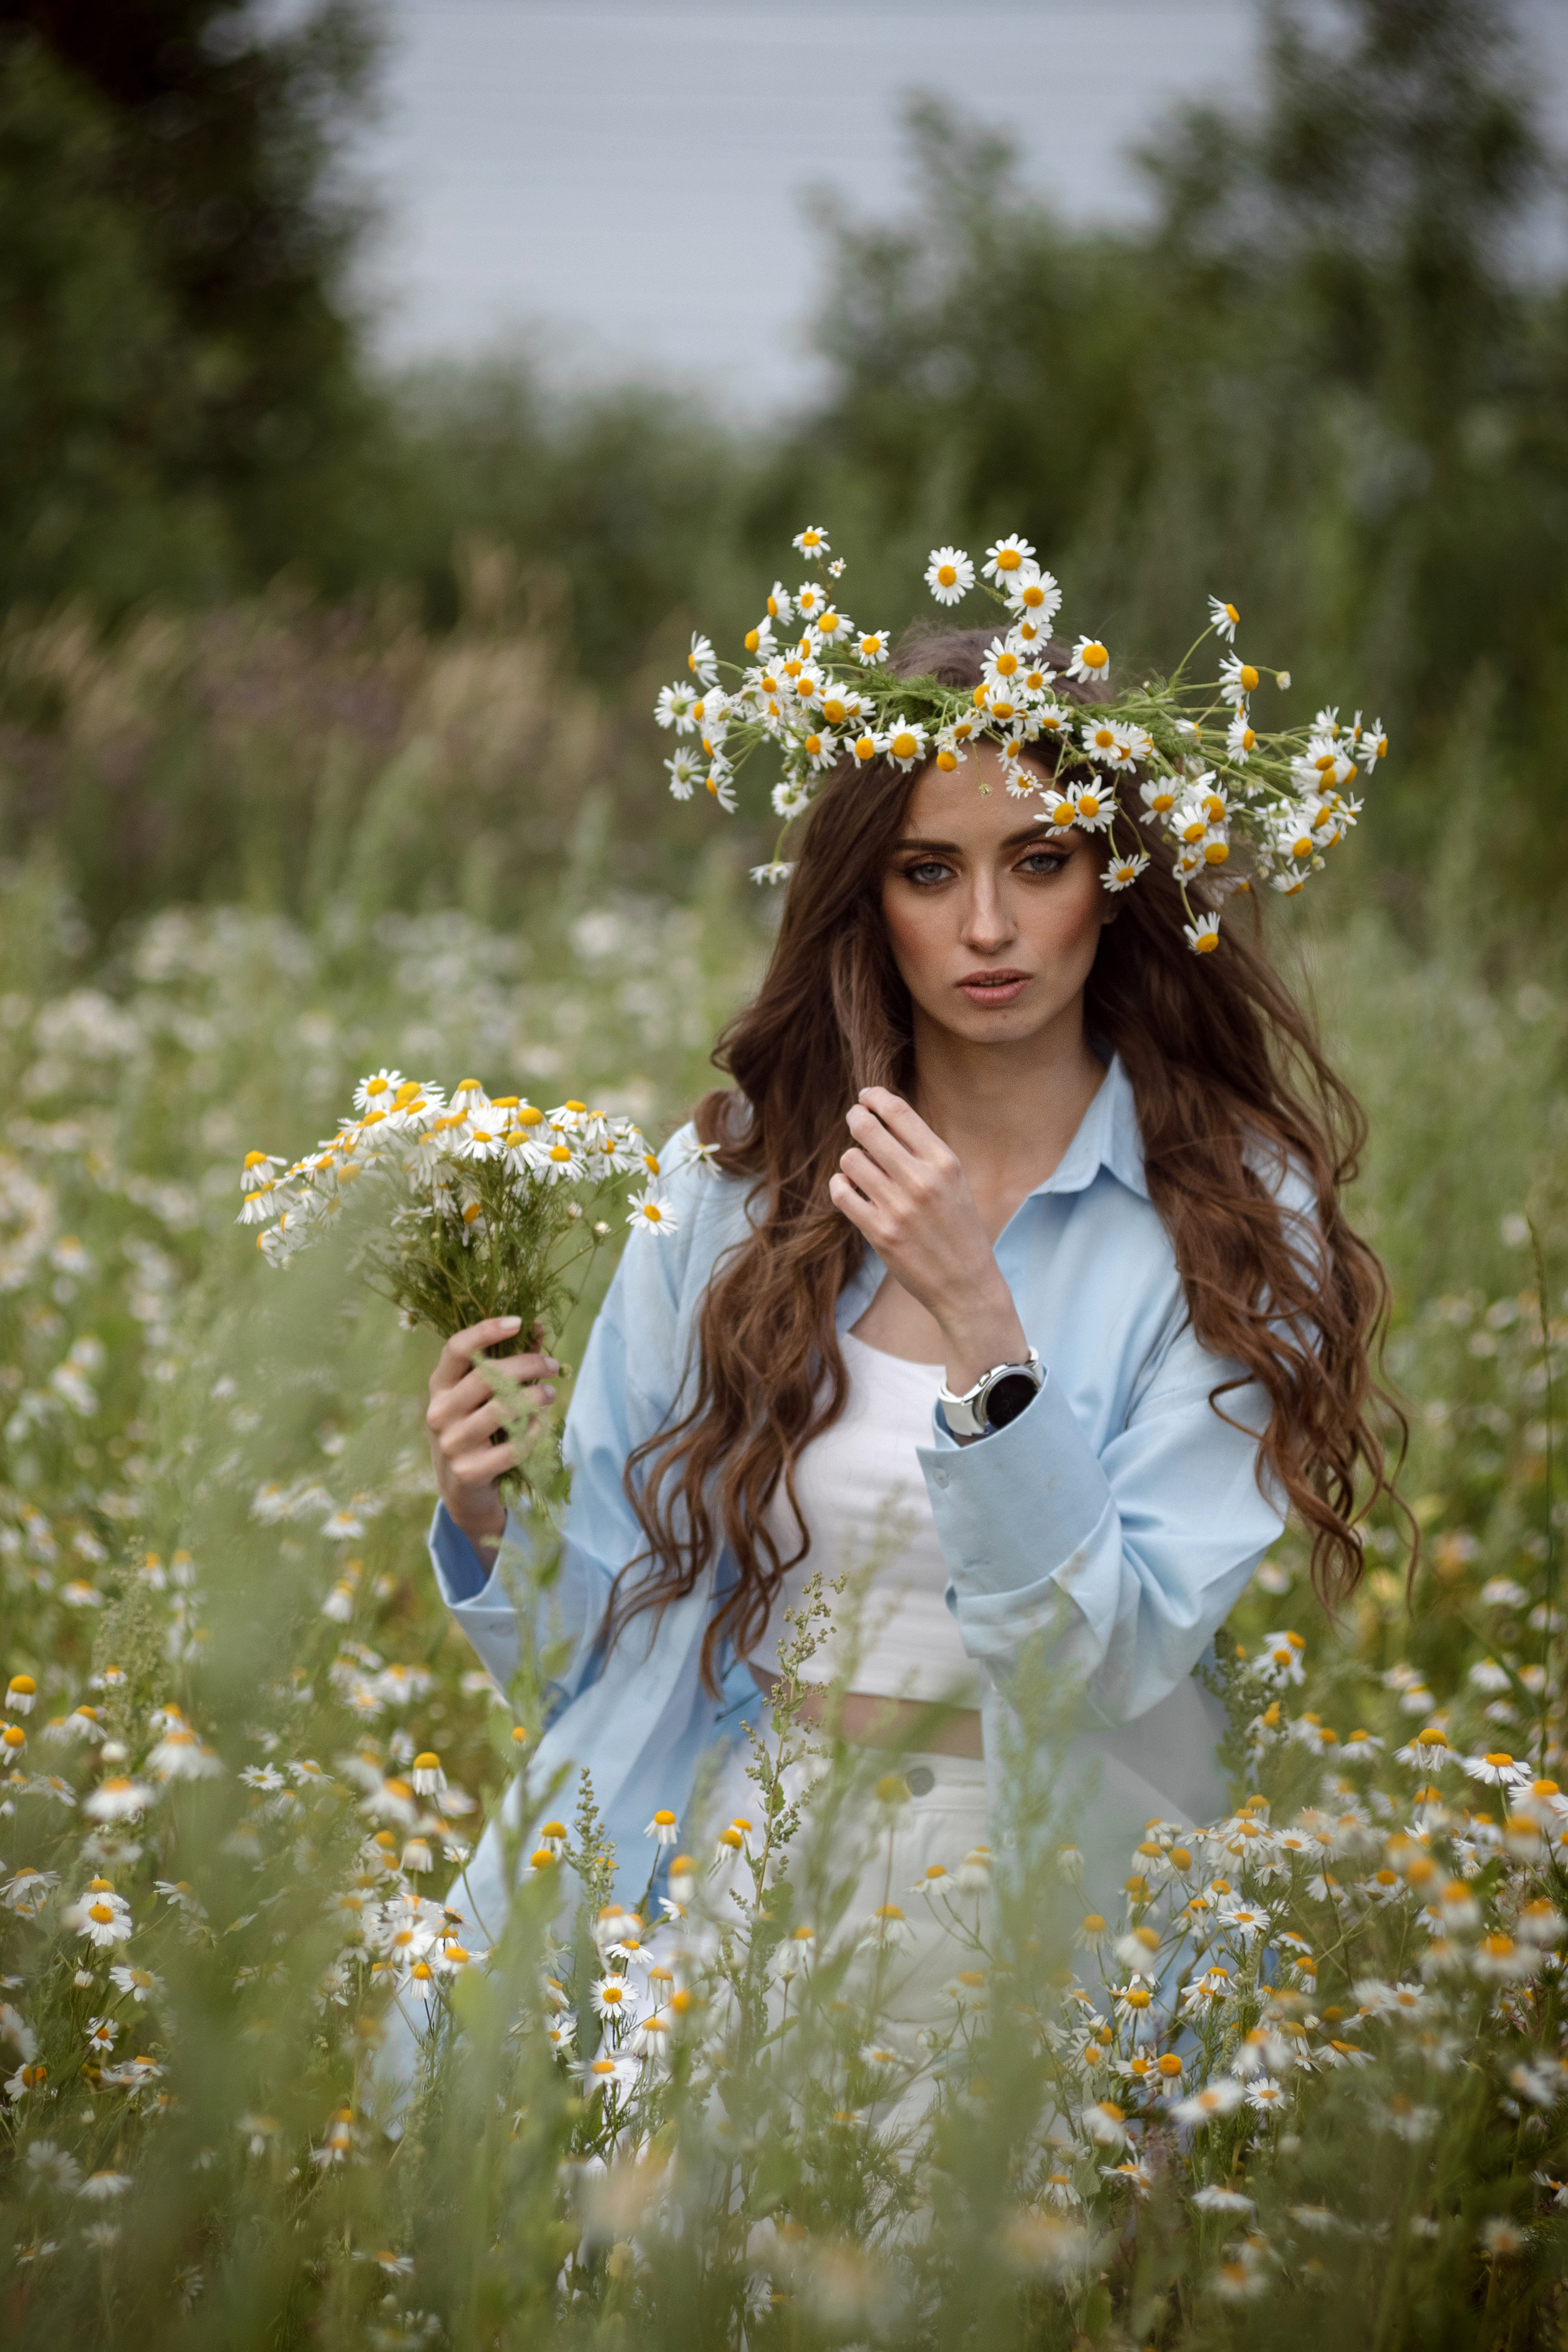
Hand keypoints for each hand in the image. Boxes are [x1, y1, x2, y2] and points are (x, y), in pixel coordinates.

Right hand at [426, 1315, 557, 1553]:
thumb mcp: (482, 1397)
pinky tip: (539, 1424)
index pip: (456, 1348)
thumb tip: (537, 1326)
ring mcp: (452, 1443)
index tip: (518, 1322)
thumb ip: (507, 1362)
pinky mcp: (469, 1471)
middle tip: (552, 1365)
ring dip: (535, 1396)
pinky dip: (532, 1431)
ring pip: (502, 1409)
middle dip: (527, 1364)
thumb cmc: (478, 1430)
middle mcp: (440, 1412)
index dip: (486, 1330)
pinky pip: (512, 1446)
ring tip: (551, 1393)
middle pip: (486, 1375)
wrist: (463, 1490)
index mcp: (439, 1386)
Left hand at [827, 1088, 1028, 1389]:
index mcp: (944, 1162)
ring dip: (851, 1160)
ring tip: (861, 1169)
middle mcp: (921, 1180)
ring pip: (850, 1159)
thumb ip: (923, 1150)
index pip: (899, 1113)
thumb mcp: (953, 1181)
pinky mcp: (879, 1233)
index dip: (876, 1098)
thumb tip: (881, 1116)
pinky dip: (840, 1186)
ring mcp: (898, 1207)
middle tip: (855, 1120)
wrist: (966, 1284)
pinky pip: (842, 1192)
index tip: (866, 1097)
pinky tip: (850, 1189)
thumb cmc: (958, 1227)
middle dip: (856, 1119)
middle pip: (867, 1129)